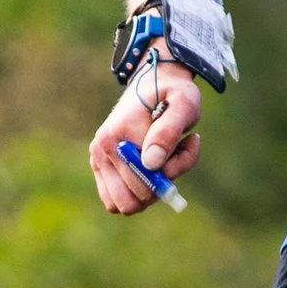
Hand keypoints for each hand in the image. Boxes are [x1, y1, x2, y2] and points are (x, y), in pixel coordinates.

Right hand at [87, 62, 203, 212]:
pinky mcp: (100, 167)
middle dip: (163, 183)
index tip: (188, 142)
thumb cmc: (173, 94)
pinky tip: (152, 168)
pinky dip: (139, 192)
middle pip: (136, 200)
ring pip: (126, 205)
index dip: (173, 172)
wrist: (154, 82)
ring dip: (151, 191)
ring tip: (165, 161)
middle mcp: (102, 149)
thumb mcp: (183, 104)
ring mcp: (98, 159)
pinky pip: (118, 201)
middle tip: (177, 153)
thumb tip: (151, 165)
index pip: (146, 182)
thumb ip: (168, 132)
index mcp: (119, 134)